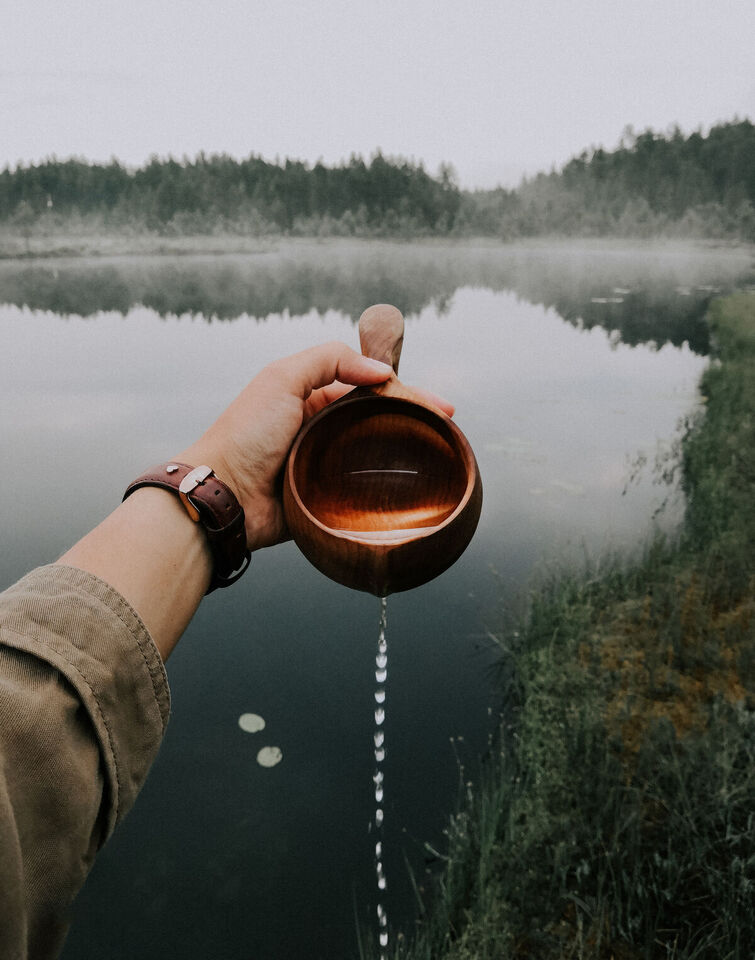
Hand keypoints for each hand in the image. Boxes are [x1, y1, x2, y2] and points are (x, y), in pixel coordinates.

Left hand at [177, 341, 453, 550]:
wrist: (223, 497)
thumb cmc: (245, 434)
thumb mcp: (282, 379)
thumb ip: (330, 361)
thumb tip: (382, 371)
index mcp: (312, 399)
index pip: (369, 390)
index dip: (405, 393)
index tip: (438, 405)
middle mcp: (322, 432)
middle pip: (379, 423)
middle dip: (415, 423)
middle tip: (448, 428)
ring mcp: (326, 469)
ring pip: (375, 460)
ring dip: (406, 457)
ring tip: (439, 457)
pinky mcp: (327, 504)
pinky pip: (362, 497)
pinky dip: (386, 493)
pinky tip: (412, 492)